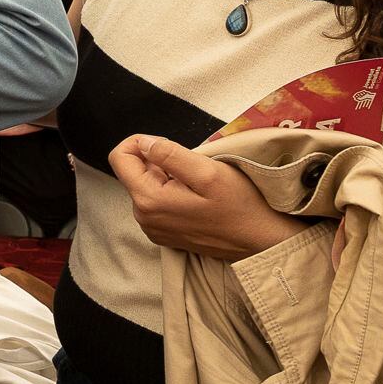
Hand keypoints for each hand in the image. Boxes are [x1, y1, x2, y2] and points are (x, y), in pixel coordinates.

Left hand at [110, 135, 306, 260]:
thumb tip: (142, 143)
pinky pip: (157, 202)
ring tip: (197, 185)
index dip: (140, 142)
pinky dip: (172, 192)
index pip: (119, 158)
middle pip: (134, 171)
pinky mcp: (165, 233)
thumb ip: (168, 154)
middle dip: (158, 161)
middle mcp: (143, 217)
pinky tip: (197, 198)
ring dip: (167, 176)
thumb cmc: (241, 205)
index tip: (167, 145)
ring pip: (147, 185)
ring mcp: (153, 228)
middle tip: (192, 168)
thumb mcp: (207, 171)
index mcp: (148, 200)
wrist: (263, 241)